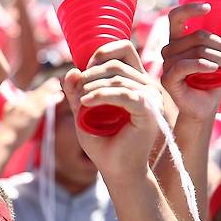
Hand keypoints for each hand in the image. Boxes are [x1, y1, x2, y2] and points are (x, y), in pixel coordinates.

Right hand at [0, 78, 61, 147]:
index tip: (43, 91)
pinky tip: (60, 96)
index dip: (35, 94)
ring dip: (50, 90)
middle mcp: (19, 103)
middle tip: (54, 81)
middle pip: (34, 94)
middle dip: (45, 87)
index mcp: (12, 104)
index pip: (26, 97)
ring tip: (58, 85)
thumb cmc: (7, 135)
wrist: (6, 140)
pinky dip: (53, 99)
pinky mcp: (33, 114)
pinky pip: (45, 104)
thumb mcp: (8, 120)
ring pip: (40, 96)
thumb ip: (15, 113)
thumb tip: (22, 111)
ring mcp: (26, 108)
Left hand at [63, 40, 160, 181]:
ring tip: (80, 102)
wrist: (116, 170)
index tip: (83, 74)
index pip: (124, 50)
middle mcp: (146, 86)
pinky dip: (102, 96)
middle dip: (90, 75)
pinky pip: (125, 94)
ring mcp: (150, 98)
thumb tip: (70, 71)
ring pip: (118, 78)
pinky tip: (86, 103)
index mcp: (135, 82)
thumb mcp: (84, 113)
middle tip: (77, 94)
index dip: (101, 54)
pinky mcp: (148, 111)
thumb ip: (77, 93)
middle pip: (116, 63)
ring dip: (92, 87)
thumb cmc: (102, 144)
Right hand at [161, 3, 220, 121]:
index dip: (189, 9)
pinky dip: (203, 65)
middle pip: (197, 35)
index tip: (208, 8)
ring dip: (220, 58)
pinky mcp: (167, 79)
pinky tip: (213, 70)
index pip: (176, 18)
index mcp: (180, 41)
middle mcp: (170, 51)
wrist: (205, 106)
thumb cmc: (212, 81)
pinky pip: (185, 65)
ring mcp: (166, 65)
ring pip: (196, 50)